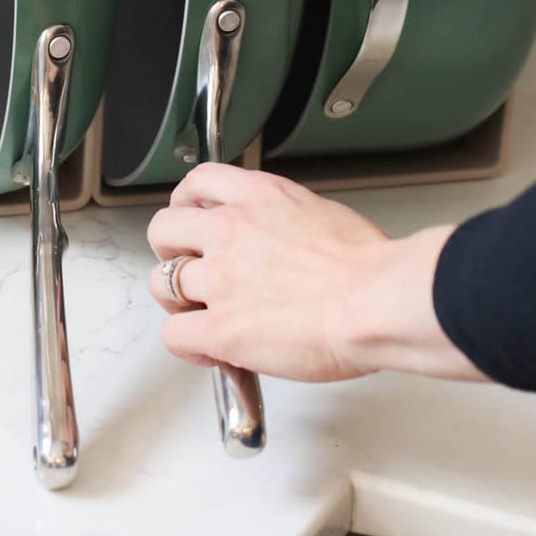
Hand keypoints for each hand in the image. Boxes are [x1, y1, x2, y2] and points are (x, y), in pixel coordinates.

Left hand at [147, 164, 483, 384]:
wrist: (376, 301)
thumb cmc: (368, 267)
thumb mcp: (322, 214)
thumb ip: (285, 220)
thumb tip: (280, 241)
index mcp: (257, 196)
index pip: (198, 183)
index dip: (187, 204)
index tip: (192, 218)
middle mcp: (230, 229)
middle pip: (163, 228)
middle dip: (169, 251)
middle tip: (187, 268)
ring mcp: (220, 278)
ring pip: (160, 283)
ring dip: (176, 301)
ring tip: (198, 314)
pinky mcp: (220, 327)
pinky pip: (174, 335)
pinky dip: (187, 346)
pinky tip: (211, 352)